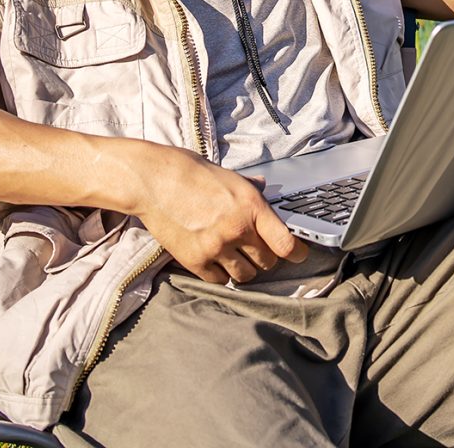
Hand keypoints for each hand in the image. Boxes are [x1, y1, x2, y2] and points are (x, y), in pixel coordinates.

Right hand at [129, 145, 307, 283]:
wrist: (154, 180)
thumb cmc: (191, 173)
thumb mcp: (230, 176)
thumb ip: (251, 189)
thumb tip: (265, 188)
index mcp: (251, 206)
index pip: (286, 243)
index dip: (297, 253)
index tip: (300, 255)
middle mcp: (237, 229)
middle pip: (268, 262)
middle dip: (266, 258)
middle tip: (258, 250)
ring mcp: (216, 247)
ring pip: (245, 276)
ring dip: (244, 268)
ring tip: (236, 255)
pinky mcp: (195, 261)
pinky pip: (219, 280)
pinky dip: (221, 274)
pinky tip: (216, 259)